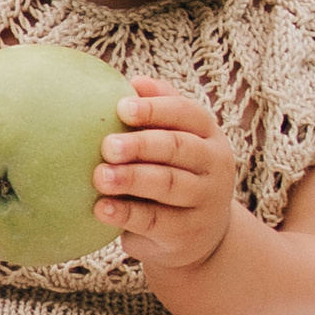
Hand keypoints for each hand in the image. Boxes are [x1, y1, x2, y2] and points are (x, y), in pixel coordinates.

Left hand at [94, 81, 240, 276]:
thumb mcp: (179, 140)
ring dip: (132, 179)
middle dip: (141, 144)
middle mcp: (214, 165)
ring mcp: (204, 201)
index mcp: (209, 134)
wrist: (202, 234)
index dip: (155, 109)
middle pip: (179, 148)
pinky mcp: (187, 233)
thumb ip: (161, 110)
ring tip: (100, 176)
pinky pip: (155, 221)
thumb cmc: (178, 172)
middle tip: (107, 146)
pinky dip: (126, 214)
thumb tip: (135, 80)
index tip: (122, 108)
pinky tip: (101, 208)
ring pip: (169, 184)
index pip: (187, 113)